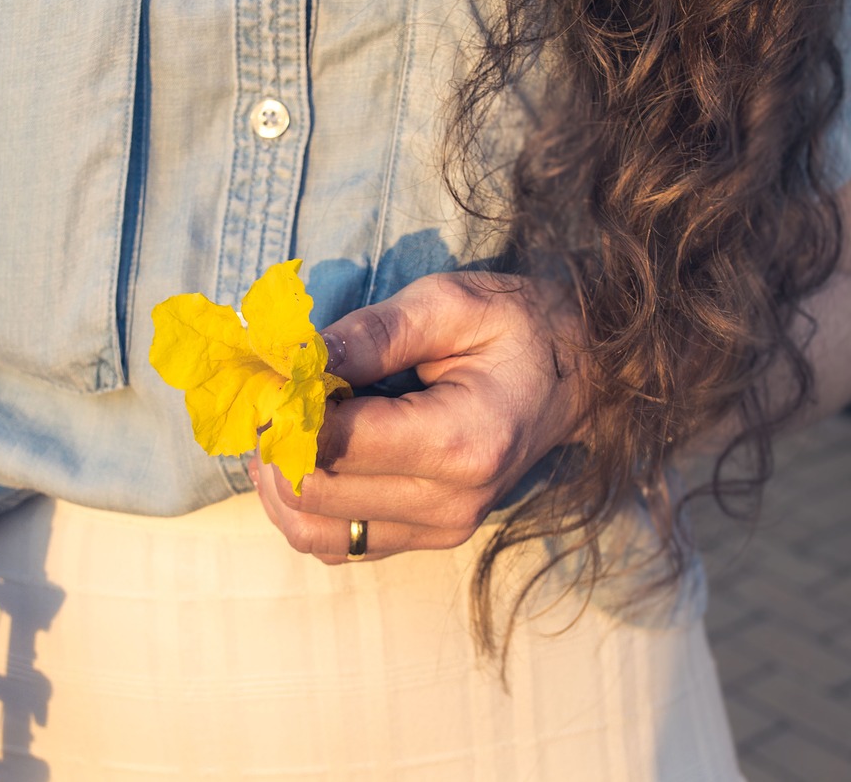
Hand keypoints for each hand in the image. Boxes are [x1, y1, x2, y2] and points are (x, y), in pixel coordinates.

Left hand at [251, 272, 584, 563]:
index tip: (271, 372)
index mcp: (459, 440)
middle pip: (314, 494)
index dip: (284, 408)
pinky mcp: (429, 540)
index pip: (334, 444)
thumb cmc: (516, 328)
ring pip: (313, 533)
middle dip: (275, 443)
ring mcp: (441, 530)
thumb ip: (374, 332)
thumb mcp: (451, 303)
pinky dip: (304, 511)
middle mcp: (450, 502)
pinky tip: (307, 463)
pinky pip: (338, 546)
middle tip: (271, 397)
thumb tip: (297, 360)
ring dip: (278, 486)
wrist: (579, 375)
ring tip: (280, 432)